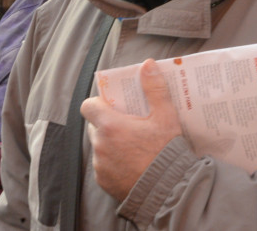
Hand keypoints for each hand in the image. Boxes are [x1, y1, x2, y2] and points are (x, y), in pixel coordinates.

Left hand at [80, 59, 182, 200]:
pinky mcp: (103, 182)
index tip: (113, 105)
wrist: (168, 190)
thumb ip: (155, 88)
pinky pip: (104, 166)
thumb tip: (147, 64)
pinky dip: (114, 163)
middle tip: (128, 124)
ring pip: (100, 147)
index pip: (88, 106)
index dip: (98, 103)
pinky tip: (132, 164)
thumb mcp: (165, 116)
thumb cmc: (166, 152)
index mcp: (110, 125)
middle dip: (108, 123)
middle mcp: (100, 145)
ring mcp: (100, 165)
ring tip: (133, 146)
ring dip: (111, 144)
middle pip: (95, 126)